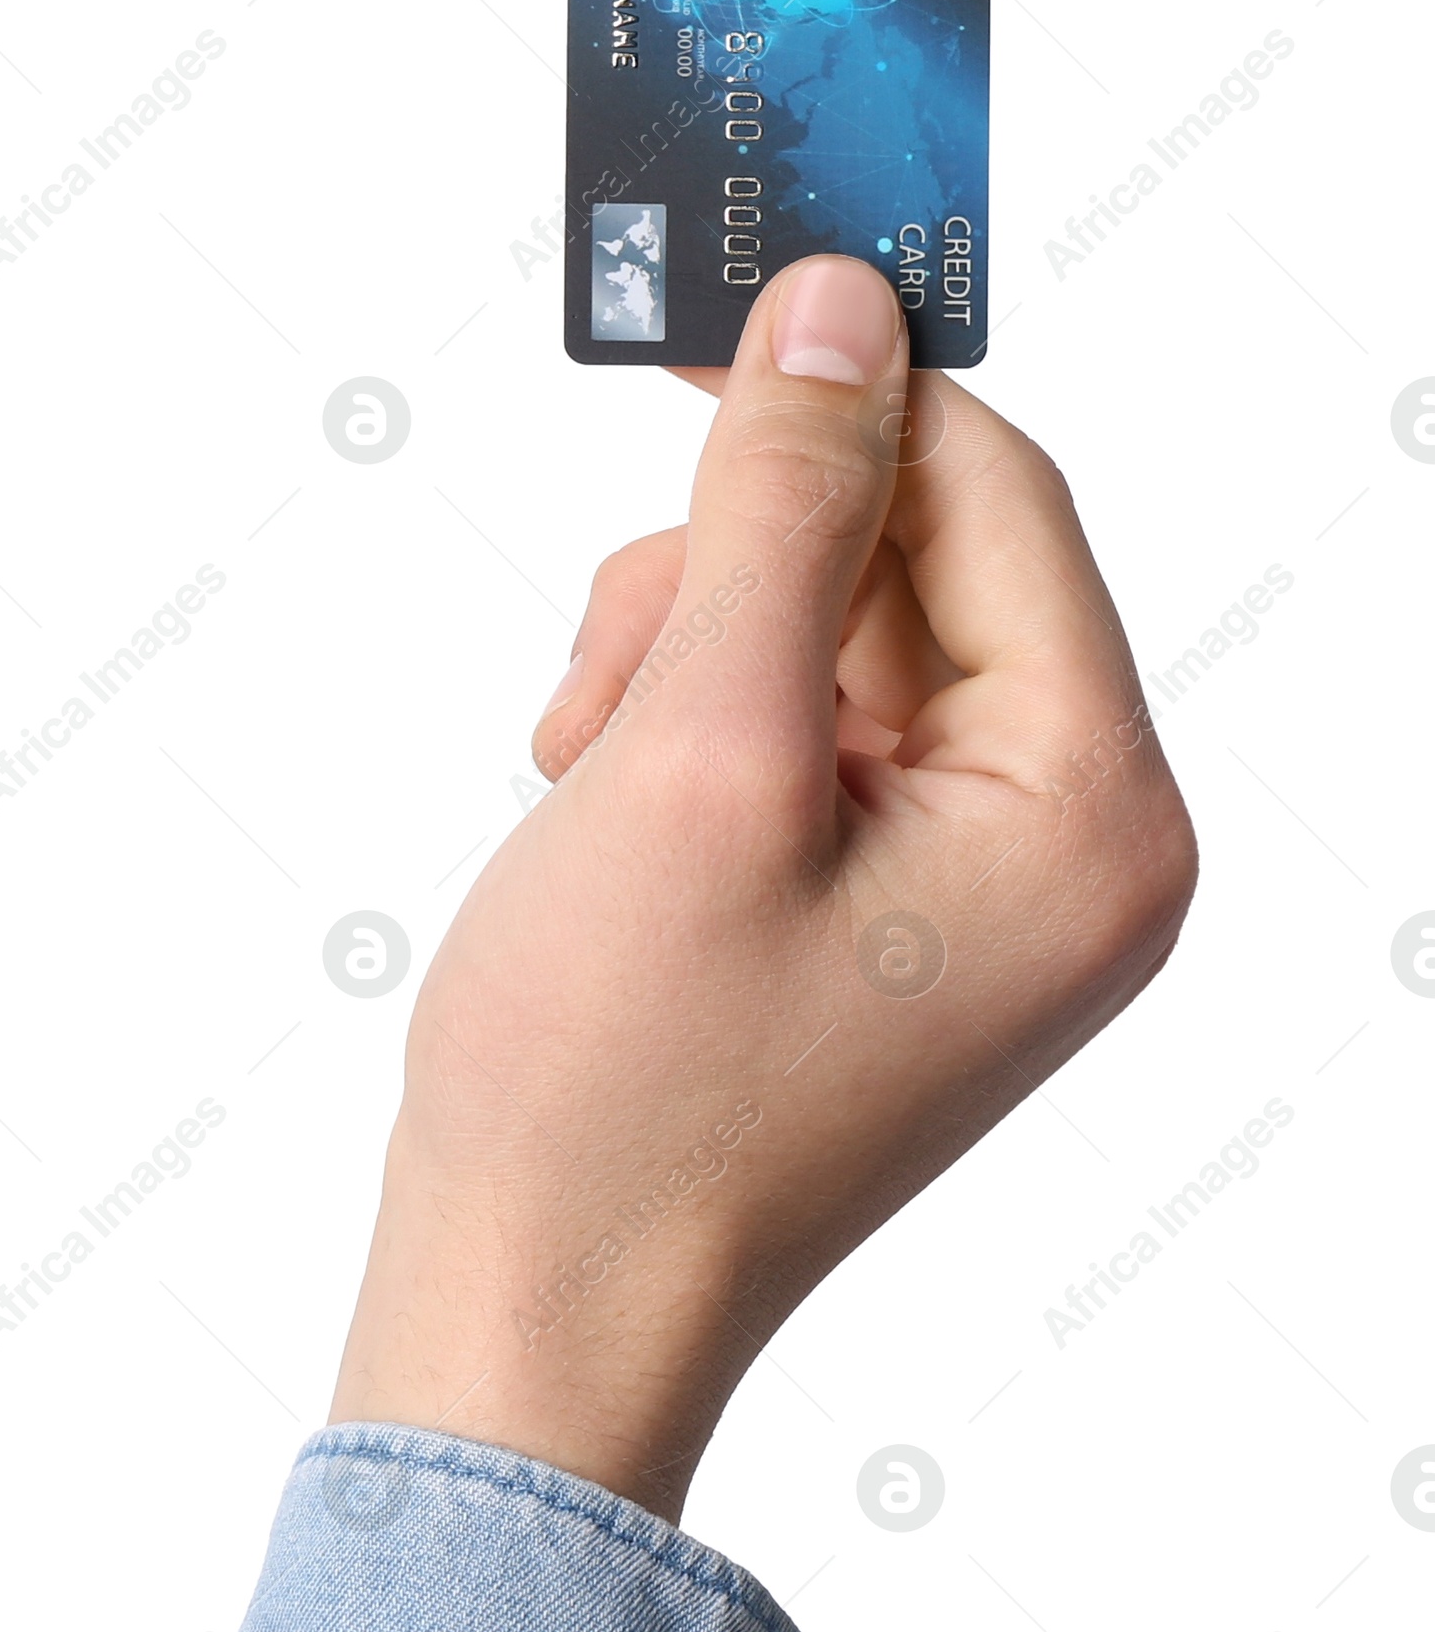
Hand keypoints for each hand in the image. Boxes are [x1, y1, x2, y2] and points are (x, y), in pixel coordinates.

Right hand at [331, 257, 1196, 1519]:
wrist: (539, 1317)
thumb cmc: (616, 1089)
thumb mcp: (702, 749)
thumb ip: (782, 509)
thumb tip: (838, 314)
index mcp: (1091, 814)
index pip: (999, 500)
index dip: (850, 398)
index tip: (713, 318)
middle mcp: (1074, 845)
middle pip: (919, 562)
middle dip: (738, 578)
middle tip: (612, 671)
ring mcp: (984, 884)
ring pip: (842, 630)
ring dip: (693, 651)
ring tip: (589, 766)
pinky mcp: (894, 906)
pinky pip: (811, 724)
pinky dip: (693, 724)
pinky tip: (606, 802)